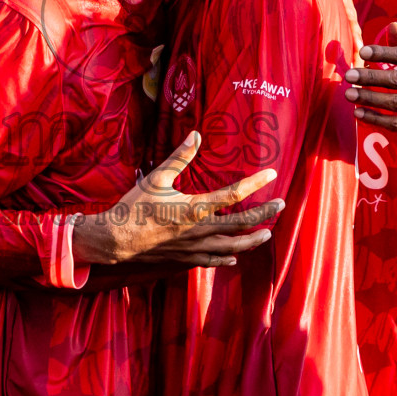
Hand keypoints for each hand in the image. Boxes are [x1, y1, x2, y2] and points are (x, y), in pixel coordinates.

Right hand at [72, 133, 282, 267]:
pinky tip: (235, 257)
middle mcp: (200, 230)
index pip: (234, 194)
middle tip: (281, 205)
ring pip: (233, 247)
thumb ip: (179, 156)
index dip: (256, 183)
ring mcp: (194, 247)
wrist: (115, 241)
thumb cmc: (134, 207)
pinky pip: (213, 260)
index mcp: (195, 207)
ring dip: (252, 240)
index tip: (272, 174)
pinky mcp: (185, 259)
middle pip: (242, 224)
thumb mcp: (157, 177)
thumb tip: (196, 134)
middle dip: (264, 214)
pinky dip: (227, 258)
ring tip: (267, 234)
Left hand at [344, 22, 396, 142]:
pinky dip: (376, 119)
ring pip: (395, 102)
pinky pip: (395, 123)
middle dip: (371, 77)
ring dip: (370, 98)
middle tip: (349, 75)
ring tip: (348, 94)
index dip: (384, 52)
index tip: (363, 51)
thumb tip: (392, 25)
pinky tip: (358, 113)